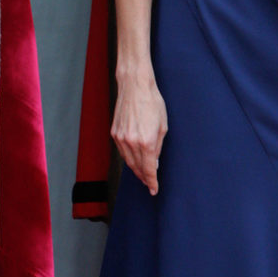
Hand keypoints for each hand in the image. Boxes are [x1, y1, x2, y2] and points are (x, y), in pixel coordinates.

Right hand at [111, 77, 167, 194]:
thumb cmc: (152, 102)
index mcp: (147, 141)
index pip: (149, 169)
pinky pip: (122, 152)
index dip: (152, 182)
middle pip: (137, 168)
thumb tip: (154, 162)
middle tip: (149, 183)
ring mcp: (120, 138)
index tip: (154, 190)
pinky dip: (128, 158)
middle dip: (144, 177)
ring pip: (128, 161)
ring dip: (136, 169)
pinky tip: (134, 159)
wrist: (134, 86)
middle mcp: (131, 142)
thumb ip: (158, 147)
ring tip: (143, 174)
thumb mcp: (163, 126)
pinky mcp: (114, 133)